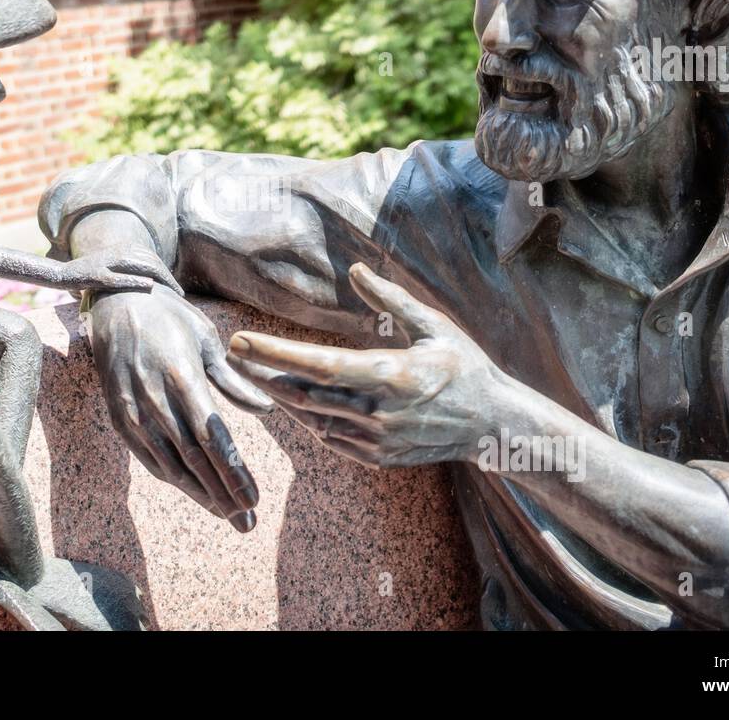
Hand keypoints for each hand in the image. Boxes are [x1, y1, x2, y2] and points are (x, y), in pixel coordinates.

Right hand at [57, 251, 184, 295]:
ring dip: (159, 278)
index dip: (166, 271)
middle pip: (149, 261)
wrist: (62, 273)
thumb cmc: (89, 273)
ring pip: (139, 267)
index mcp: (121, 250)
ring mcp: (106, 264)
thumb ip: (128, 269)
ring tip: (173, 292)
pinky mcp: (97, 276)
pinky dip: (135, 280)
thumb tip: (149, 279)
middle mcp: (116, 254)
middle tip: (180, 293)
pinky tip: (149, 285)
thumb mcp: (111, 267)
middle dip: (168, 277)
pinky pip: (119, 278)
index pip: (150, 257)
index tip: (177, 286)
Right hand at [86, 285, 273, 529]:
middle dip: (223, 494)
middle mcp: (155, 400)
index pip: (212, 437)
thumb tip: (265, 409)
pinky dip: (173, 478)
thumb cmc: (170, 319)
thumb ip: (232, 379)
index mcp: (182, 378)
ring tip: (228, 516)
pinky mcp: (119, 418)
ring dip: (201, 494)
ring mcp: (133, 412)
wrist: (116, 305)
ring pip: (171, 465)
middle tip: (248, 522)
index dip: (234, 472)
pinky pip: (149, 458)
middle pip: (194, 460)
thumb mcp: (207, 340)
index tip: (254, 498)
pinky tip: (195, 493)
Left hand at [227, 263, 506, 467]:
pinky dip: (309, 417)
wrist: (493, 425)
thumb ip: (390, 298)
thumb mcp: (434, 326)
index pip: (319, 365)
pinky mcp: (377, 457)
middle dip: (263, 373)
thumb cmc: (464, 367)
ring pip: (312, 418)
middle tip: (234, 354)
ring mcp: (377, 440)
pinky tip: (296, 399)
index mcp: (392, 375)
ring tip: (257, 372)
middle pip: (303, 395)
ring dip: (282, 397)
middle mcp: (380, 412)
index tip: (240, 341)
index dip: (275, 353)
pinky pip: (330, 438)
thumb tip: (355, 270)